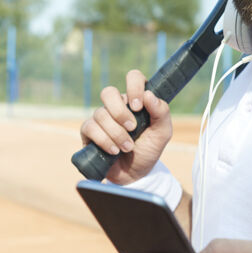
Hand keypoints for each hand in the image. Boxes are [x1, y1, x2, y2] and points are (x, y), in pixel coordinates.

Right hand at [78, 69, 173, 184]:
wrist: (134, 175)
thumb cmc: (148, 150)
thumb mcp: (162, 133)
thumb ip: (161, 112)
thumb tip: (149, 95)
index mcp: (136, 100)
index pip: (133, 77)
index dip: (134, 87)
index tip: (139, 106)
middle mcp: (117, 106)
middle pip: (108, 92)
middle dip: (120, 112)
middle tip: (132, 128)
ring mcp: (101, 118)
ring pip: (100, 114)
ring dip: (116, 133)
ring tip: (127, 148)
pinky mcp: (89, 132)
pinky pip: (90, 128)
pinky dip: (104, 140)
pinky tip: (114, 151)